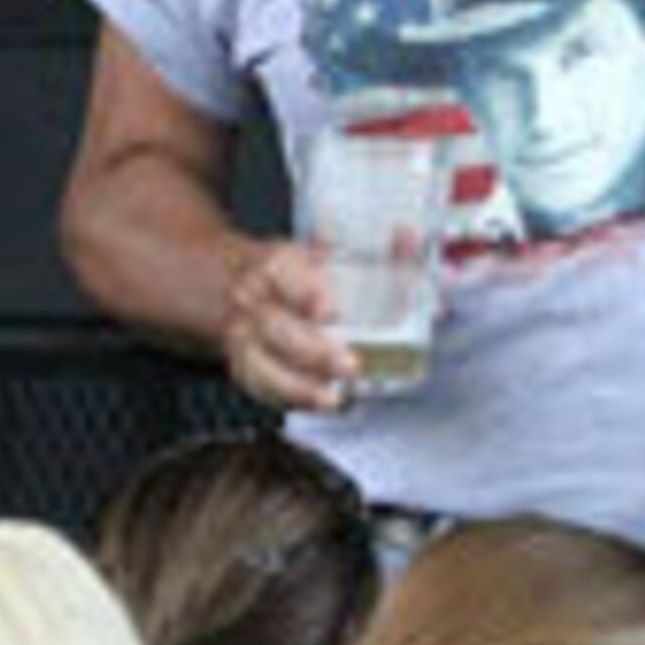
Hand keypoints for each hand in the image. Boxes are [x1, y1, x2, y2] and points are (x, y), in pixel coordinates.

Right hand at [220, 235, 361, 414]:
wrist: (232, 283)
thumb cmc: (292, 272)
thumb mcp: (321, 250)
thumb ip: (369, 249)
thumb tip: (412, 240)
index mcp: (275, 266)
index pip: (285, 275)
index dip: (307, 293)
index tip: (332, 312)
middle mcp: (254, 301)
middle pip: (277, 328)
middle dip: (313, 351)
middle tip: (351, 365)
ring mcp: (243, 337)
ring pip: (262, 365)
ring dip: (299, 386)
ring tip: (334, 398)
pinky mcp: (244, 365)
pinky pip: (261, 387)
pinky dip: (291, 399)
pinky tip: (321, 404)